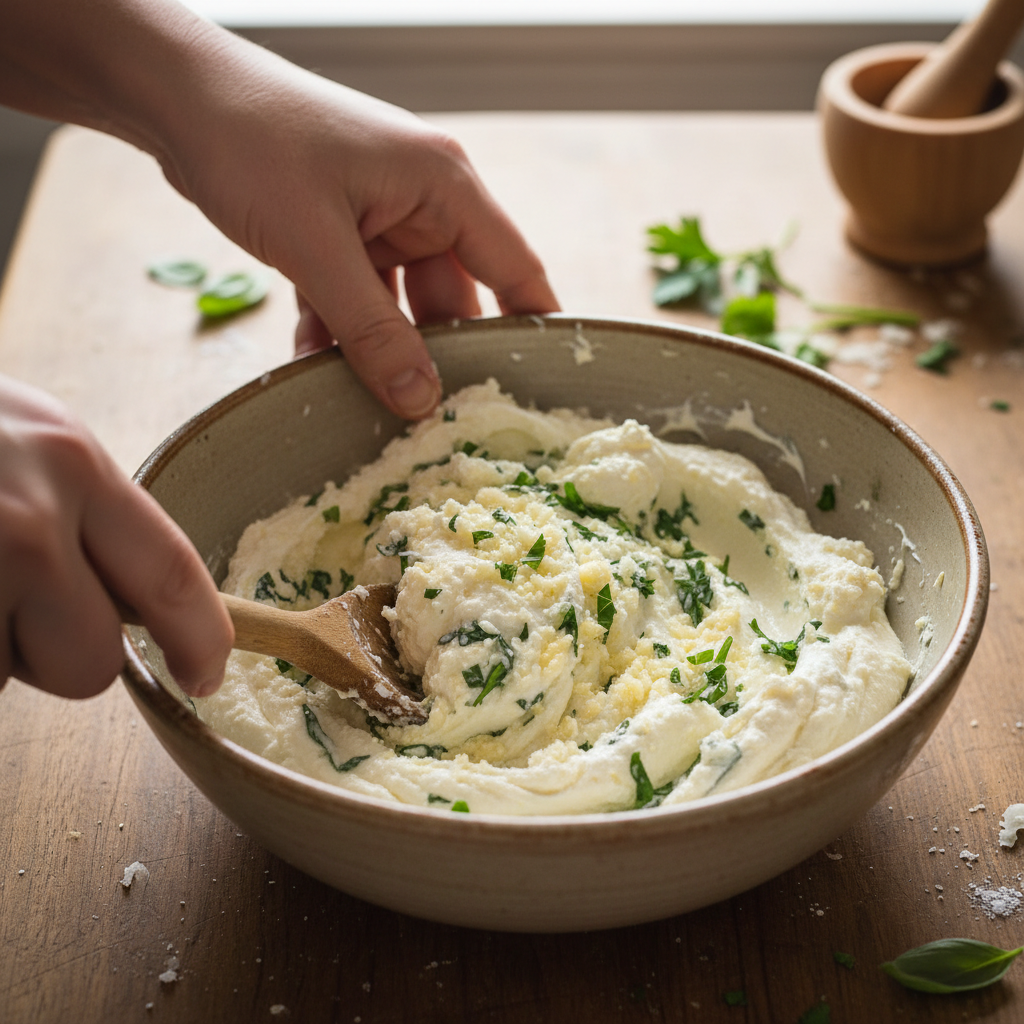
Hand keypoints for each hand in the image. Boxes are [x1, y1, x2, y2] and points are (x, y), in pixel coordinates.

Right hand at [0, 376, 231, 698]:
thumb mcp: (21, 435)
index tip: (205, 673)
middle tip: (10, 603)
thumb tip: (123, 588)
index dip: (200, 638)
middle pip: (95, 660)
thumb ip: (80, 502)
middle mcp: (31, 516)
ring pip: (15, 676)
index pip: (173, 573)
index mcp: (73, 461)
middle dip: (59, 655)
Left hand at [150, 37, 559, 418]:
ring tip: (367, 407)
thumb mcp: (317, 246)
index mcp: (444, 186)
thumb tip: (420, 400)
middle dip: (439, 358)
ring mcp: (380, 218)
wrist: (173, 96)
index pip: (516, 268)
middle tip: (435, 423)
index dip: (533, 329)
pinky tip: (310, 368)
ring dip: (377, 351)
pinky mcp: (339, 233)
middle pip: (454, 299)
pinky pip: (353, 298)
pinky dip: (335, 332)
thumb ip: (372, 329)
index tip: (540, 391)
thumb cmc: (254, 143)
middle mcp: (422, 202)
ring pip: (398, 307)